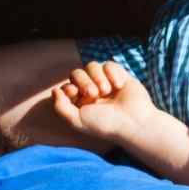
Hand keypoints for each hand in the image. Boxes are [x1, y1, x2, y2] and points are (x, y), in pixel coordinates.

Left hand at [47, 61, 164, 149]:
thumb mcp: (77, 121)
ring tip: (106, 91)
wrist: (133, 123)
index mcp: (81, 102)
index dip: (69, 87)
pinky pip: (109, 65)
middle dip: (84, 82)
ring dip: (98, 77)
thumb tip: (55, 91)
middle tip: (94, 94)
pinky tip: (119, 86)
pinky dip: (112, 74)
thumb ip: (60, 108)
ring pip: (92, 66)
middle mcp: (92, 91)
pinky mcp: (120, 76)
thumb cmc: (105, 124)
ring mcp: (106, 82)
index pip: (67, 86)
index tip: (75, 94)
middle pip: (77, 73)